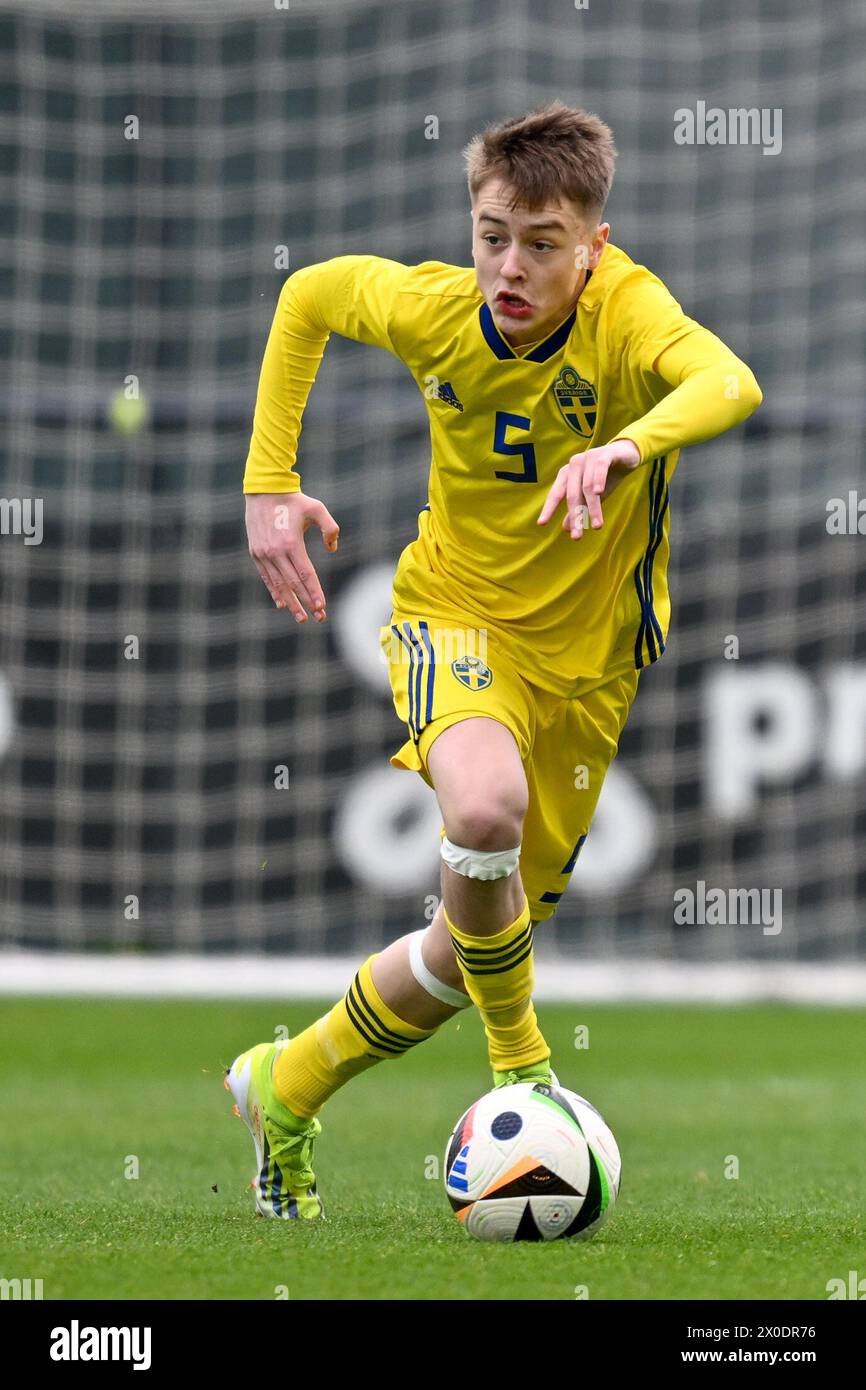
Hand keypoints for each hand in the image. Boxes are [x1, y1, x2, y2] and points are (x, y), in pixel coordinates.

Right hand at [245, 491, 339, 622]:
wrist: (264, 491)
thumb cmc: (294, 500)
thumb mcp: (317, 508)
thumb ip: (330, 528)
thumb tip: (332, 548)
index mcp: (291, 543)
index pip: (305, 574)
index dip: (314, 592)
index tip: (321, 607)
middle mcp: (275, 552)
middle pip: (293, 584)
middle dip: (306, 602)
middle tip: (318, 618)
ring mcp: (263, 554)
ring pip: (279, 584)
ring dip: (291, 603)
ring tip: (301, 618)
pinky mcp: (256, 553)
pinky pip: (267, 577)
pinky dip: (275, 592)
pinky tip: (282, 604)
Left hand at [536, 438, 641, 538]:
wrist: (626, 455)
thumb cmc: (605, 477)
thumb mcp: (591, 496)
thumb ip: (579, 508)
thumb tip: (566, 528)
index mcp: (567, 474)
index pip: (556, 494)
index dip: (549, 508)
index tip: (542, 523)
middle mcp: (574, 465)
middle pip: (572, 494)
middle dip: (575, 516)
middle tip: (577, 537)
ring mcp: (588, 457)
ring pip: (587, 486)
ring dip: (592, 507)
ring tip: (597, 526)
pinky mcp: (605, 454)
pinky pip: (600, 467)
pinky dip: (598, 480)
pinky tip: (598, 493)